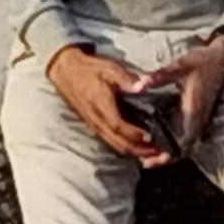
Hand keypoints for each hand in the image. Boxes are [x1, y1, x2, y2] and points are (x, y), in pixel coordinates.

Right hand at [45, 44, 166, 162]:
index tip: (149, 137)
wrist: (65, 71)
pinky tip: (135, 148)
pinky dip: (124, 148)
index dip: (134, 134)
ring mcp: (94, 124)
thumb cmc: (89, 69)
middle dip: (138, 150)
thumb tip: (143, 85)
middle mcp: (97, 119)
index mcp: (101, 105)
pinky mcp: (93, 125)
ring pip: (114, 144)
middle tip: (158, 154)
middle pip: (118, 142)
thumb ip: (126, 78)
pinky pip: (109, 141)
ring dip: (133, 152)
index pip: (118, 126)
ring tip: (150, 155)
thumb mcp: (108, 68)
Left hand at [138, 31, 223, 149]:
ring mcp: (199, 118)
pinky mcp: (198, 115)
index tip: (153, 159)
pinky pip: (186, 135)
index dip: (170, 153)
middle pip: (184, 148)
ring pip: (186, 143)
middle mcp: (198, 118)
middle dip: (166, 158)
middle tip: (145, 162)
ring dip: (169, 151)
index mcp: (193, 110)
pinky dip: (173, 142)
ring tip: (148, 156)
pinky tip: (158, 140)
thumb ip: (160, 75)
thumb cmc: (202, 61)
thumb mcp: (181, 65)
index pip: (184, 140)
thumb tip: (140, 83)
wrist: (222, 58)